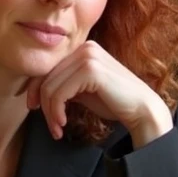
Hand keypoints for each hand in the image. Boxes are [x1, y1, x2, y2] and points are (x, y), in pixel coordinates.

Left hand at [25, 41, 172, 147]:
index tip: (35, 109)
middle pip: (46, 77)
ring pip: (50, 87)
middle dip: (43, 105)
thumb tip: (37, 90)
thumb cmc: (114, 102)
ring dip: (50, 113)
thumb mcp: (83, 90)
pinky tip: (63, 123)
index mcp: (83, 49)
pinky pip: (59, 93)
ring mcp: (88, 56)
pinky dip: (56, 111)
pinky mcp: (90, 70)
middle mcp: (85, 47)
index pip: (48, 67)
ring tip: (57, 129)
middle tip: (51, 126)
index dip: (35, 89)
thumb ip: (64, 84)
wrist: (141, 109)